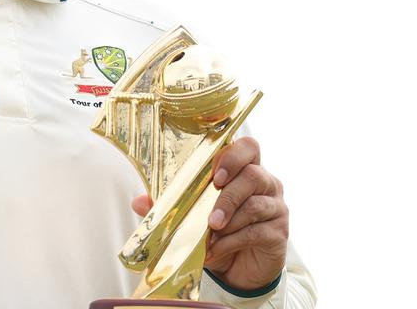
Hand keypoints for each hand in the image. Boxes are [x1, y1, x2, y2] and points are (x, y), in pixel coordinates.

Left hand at [130, 136, 288, 291]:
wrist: (239, 268)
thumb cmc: (218, 231)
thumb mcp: (192, 216)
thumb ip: (169, 205)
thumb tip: (138, 201)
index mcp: (246, 168)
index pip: (248, 147)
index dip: (233, 155)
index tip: (215, 174)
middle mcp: (267, 183)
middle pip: (253, 175)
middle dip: (227, 196)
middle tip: (209, 216)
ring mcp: (276, 207)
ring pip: (255, 205)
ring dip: (228, 220)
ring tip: (208, 234)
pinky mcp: (278, 233)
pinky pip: (256, 231)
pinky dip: (232, 241)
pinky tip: (216, 249)